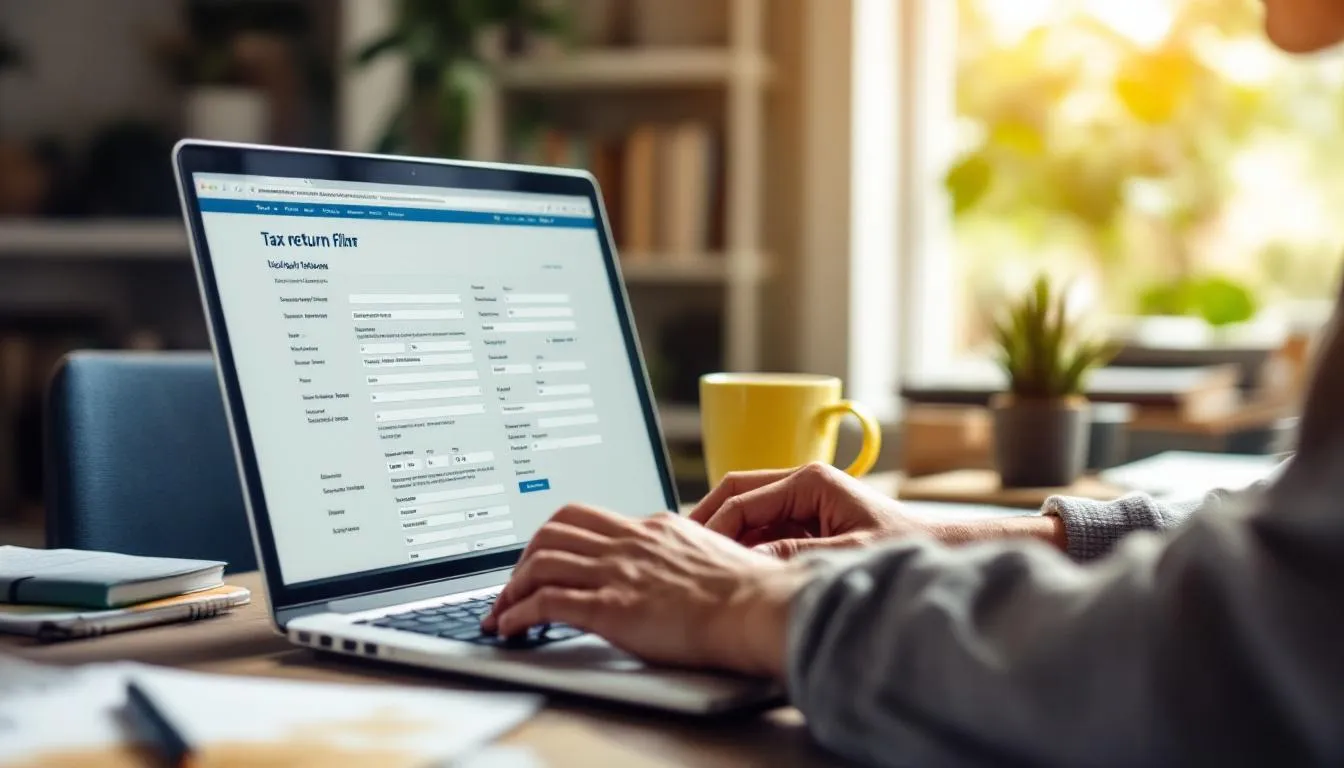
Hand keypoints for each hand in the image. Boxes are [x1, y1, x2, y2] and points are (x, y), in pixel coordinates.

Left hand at [481, 505, 811, 676]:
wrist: (760, 607)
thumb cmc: (751, 593)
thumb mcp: (711, 556)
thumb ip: (684, 556)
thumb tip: (681, 569)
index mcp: (654, 527)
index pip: (589, 519)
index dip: (559, 540)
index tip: (547, 560)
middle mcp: (630, 542)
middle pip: (554, 528)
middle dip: (525, 555)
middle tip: (516, 582)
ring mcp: (618, 572)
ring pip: (540, 560)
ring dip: (511, 587)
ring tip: (502, 611)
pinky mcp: (611, 607)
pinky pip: (546, 602)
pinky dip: (517, 614)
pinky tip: (509, 628)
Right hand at [689, 463, 929, 557]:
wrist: (937, 553)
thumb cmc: (903, 549)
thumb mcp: (847, 555)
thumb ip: (798, 556)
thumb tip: (751, 563)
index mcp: (811, 480)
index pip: (742, 496)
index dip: (713, 524)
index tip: (693, 551)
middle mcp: (803, 485)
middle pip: (737, 496)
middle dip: (708, 523)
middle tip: (680, 552)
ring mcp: (803, 503)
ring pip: (747, 515)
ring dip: (725, 539)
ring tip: (699, 566)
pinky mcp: (807, 523)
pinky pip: (764, 532)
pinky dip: (745, 549)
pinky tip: (731, 572)